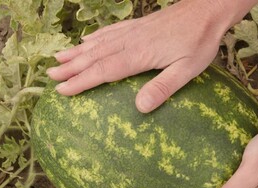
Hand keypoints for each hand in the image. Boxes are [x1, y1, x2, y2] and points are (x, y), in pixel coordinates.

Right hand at [46, 0, 232, 112]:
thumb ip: (163, 88)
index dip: (81, 81)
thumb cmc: (199, 41)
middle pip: (95, 55)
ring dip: (77, 52)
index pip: (104, 70)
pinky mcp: (138, 25)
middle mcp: (130, 41)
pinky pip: (110, 31)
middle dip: (71, 67)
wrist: (207, 10)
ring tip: (58, 58)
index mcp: (139, 54)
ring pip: (98, 42)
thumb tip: (140, 107)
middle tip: (50, 77)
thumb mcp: (187, 69)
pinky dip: (95, 37)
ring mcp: (132, 30)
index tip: (62, 91)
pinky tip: (87, 39)